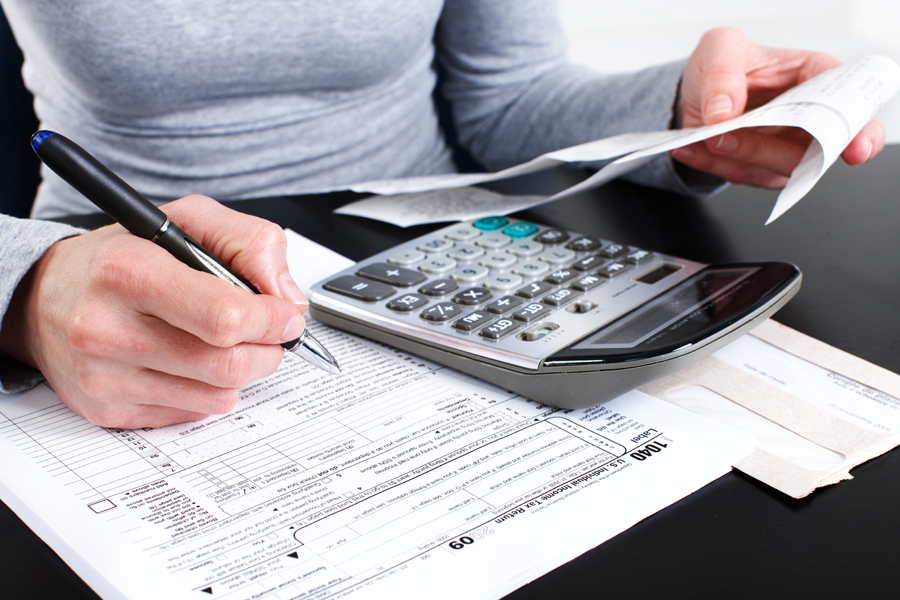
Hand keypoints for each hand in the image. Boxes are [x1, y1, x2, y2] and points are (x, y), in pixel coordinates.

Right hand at [0, 195, 307, 428]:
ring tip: (230, 344)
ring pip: (217, 396)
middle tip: (271, 334)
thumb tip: (286, 296)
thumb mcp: (185, 221)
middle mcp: (106, 327)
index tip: (286, 315)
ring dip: (242, 372)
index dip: (271, 319)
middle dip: (268, 350)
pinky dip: (208, 390)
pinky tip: (192, 363)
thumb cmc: (120, 258)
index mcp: (127, 271)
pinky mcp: (107, 410)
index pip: (224, 316)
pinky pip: (192, 413)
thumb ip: (248, 241)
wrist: (43, 296)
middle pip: (227, 364)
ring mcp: (104, 376)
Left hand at [670, 27, 885, 187]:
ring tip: (702, 134)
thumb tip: (723, 113)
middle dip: (769, 148)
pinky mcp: (761, 169)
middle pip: (813, 147)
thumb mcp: (719, 49)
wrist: (691, 96)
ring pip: (777, 167)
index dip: (858, 128)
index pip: (846, 101)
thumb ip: (723, 75)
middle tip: (725, 135)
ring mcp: (786, 147)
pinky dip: (711, 163)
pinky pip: (741, 176)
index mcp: (815, 77)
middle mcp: (808, 116)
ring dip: (735, 155)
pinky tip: (689, 147)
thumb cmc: (720, 66)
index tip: (854, 148)